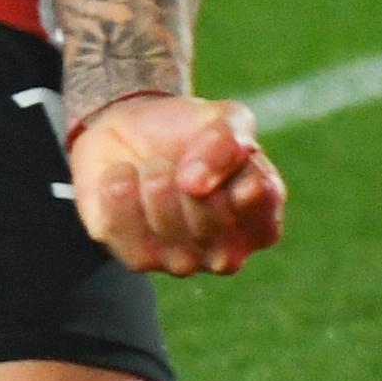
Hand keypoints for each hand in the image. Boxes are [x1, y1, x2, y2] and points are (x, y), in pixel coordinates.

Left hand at [69, 93, 285, 276]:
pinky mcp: (138, 258)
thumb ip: (228, 141)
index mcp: (260, 220)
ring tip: (151, 166)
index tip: (227, 160)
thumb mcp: (224, 118)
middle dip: (187, 174)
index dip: (244, 183)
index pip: (264, 209)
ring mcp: (184, 262)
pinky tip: (125, 178)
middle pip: (212, 218)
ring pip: (167, 223)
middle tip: (178, 160)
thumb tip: (196, 183)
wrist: (130, 131)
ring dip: (152, 178)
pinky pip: (123, 225)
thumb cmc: (190, 132)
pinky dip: (118, 187)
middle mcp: (228, 252)